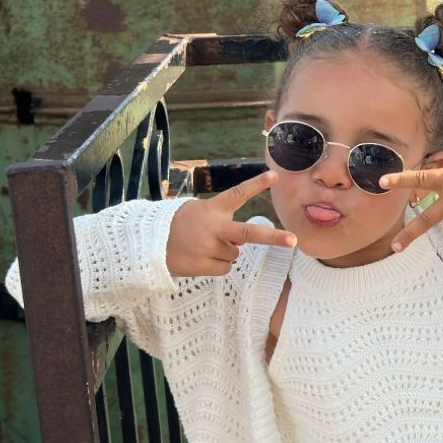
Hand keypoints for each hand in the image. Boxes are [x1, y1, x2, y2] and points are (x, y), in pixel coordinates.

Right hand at [165, 171, 294, 276]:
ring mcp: (210, 247)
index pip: (238, 194)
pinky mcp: (205, 265)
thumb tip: (243, 241)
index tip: (275, 175)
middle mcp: (214, 228)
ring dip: (224, 251)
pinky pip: (225, 268)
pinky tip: (199, 257)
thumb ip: (223, 220)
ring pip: (235, 253)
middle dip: (273, 237)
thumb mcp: (198, 212)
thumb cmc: (178, 225)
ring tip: (201, 246)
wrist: (149, 244)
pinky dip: (216, 264)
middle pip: (249, 232)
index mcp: (213, 209)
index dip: (256, 184)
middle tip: (294, 240)